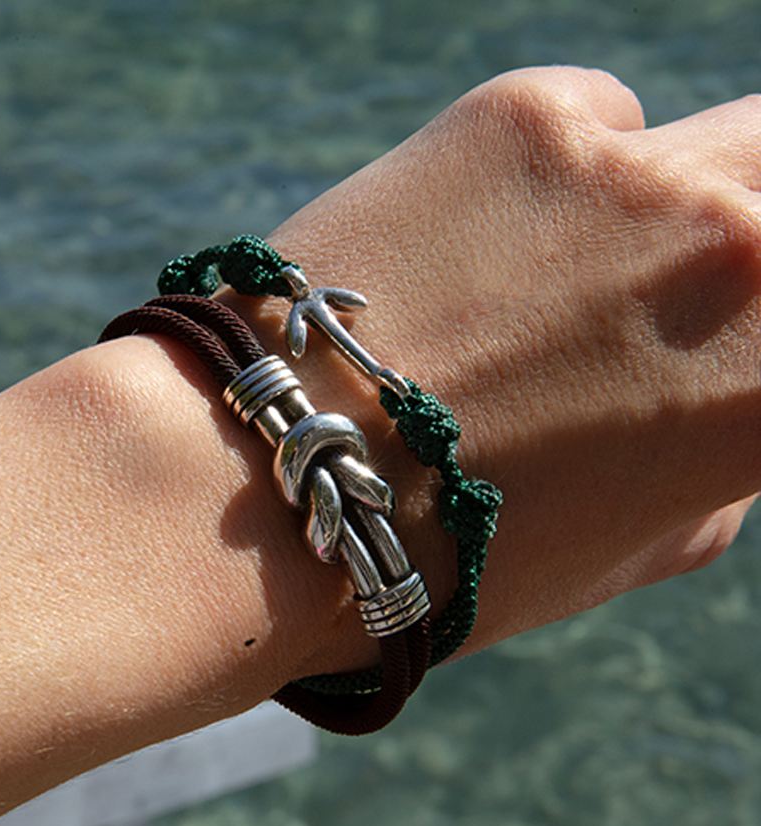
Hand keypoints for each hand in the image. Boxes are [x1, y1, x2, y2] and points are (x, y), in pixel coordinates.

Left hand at [235, 66, 760, 651]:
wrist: (267, 488)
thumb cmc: (447, 556)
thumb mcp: (633, 546)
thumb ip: (716, 457)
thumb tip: (721, 384)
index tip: (735, 347)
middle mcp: (743, 252)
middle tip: (699, 290)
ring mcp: (631, 169)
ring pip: (716, 143)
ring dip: (683, 198)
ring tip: (584, 273)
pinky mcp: (519, 116)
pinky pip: (600, 119)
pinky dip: (573, 172)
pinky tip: (490, 243)